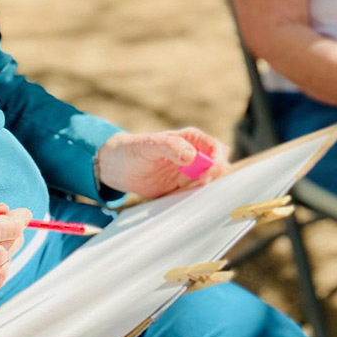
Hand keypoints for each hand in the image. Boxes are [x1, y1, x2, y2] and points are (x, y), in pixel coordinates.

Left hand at [95, 128, 228, 198]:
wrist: (118, 167)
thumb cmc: (133, 148)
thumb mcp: (150, 144)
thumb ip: (171, 147)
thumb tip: (191, 156)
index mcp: (191, 139)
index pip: (215, 148)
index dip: (216, 161)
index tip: (207, 174)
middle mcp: (194, 155)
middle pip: (217, 167)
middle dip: (213, 178)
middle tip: (198, 185)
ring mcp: (190, 172)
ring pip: (209, 182)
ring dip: (203, 189)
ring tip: (183, 190)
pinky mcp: (182, 187)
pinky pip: (195, 194)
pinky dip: (193, 198)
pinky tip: (178, 196)